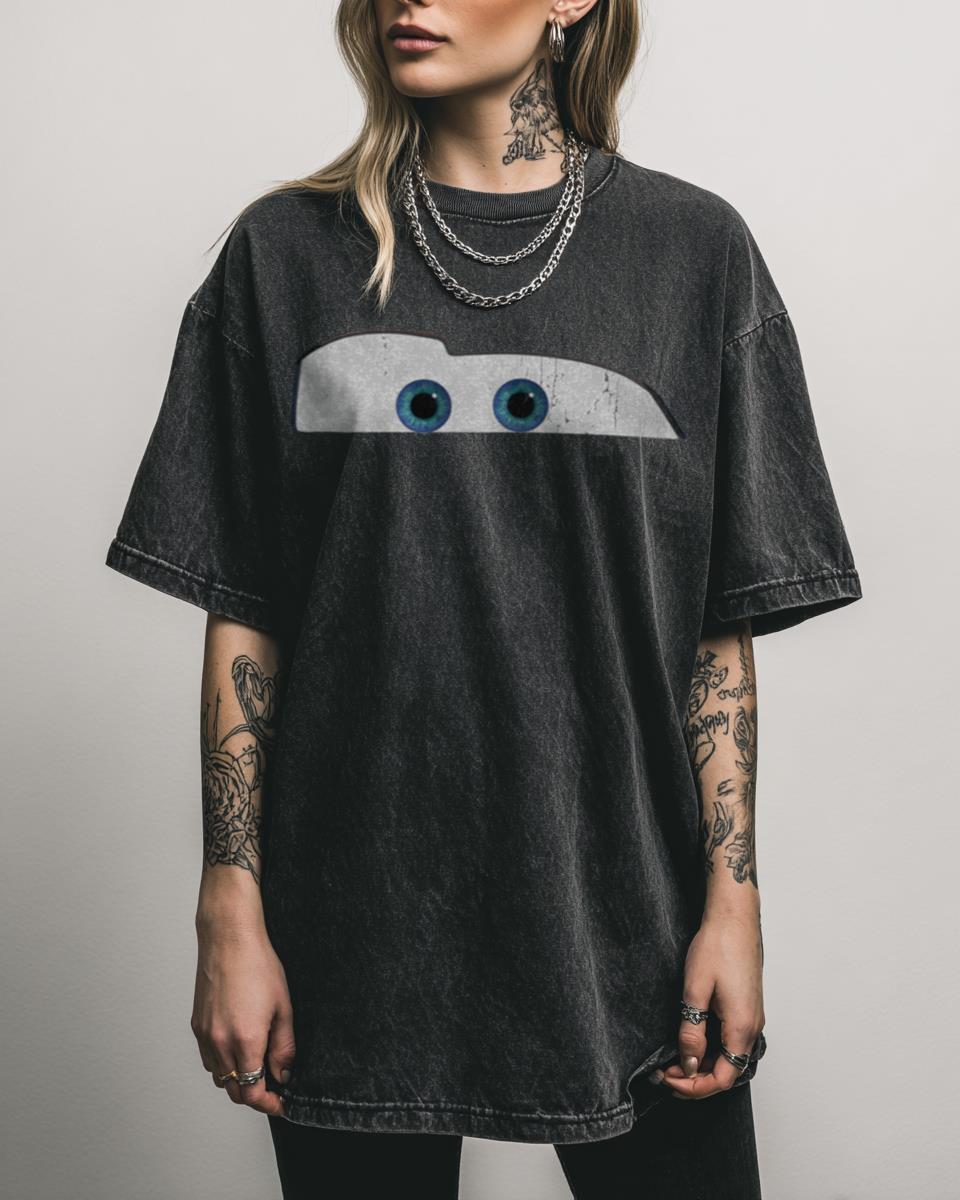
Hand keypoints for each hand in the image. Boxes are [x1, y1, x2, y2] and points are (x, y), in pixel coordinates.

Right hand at [191, 915, 295, 1116]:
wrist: (229, 940)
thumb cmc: (258, 966)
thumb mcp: (283, 1007)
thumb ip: (284, 1047)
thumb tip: (284, 1074)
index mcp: (245, 1040)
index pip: (252, 1092)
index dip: (268, 1104)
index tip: (281, 1103)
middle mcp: (220, 1043)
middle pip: (234, 1091)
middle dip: (255, 1095)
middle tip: (274, 1088)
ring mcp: (205, 1035)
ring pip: (219, 1077)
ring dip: (237, 1080)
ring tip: (258, 1066)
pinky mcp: (196, 1026)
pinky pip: (208, 1059)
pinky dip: (223, 1064)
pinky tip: (238, 1049)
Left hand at [658, 909, 764, 1099]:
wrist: (734, 918)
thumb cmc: (717, 946)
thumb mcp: (695, 990)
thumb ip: (692, 1031)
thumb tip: (689, 1064)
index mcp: (742, 1027)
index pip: (722, 1078)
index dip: (694, 1087)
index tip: (668, 1079)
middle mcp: (753, 1027)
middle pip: (727, 1072)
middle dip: (695, 1079)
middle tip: (664, 1072)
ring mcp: (752, 1017)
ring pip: (729, 1057)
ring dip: (703, 1064)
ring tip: (673, 1059)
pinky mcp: (747, 1008)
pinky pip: (731, 1040)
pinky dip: (711, 1049)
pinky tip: (691, 1040)